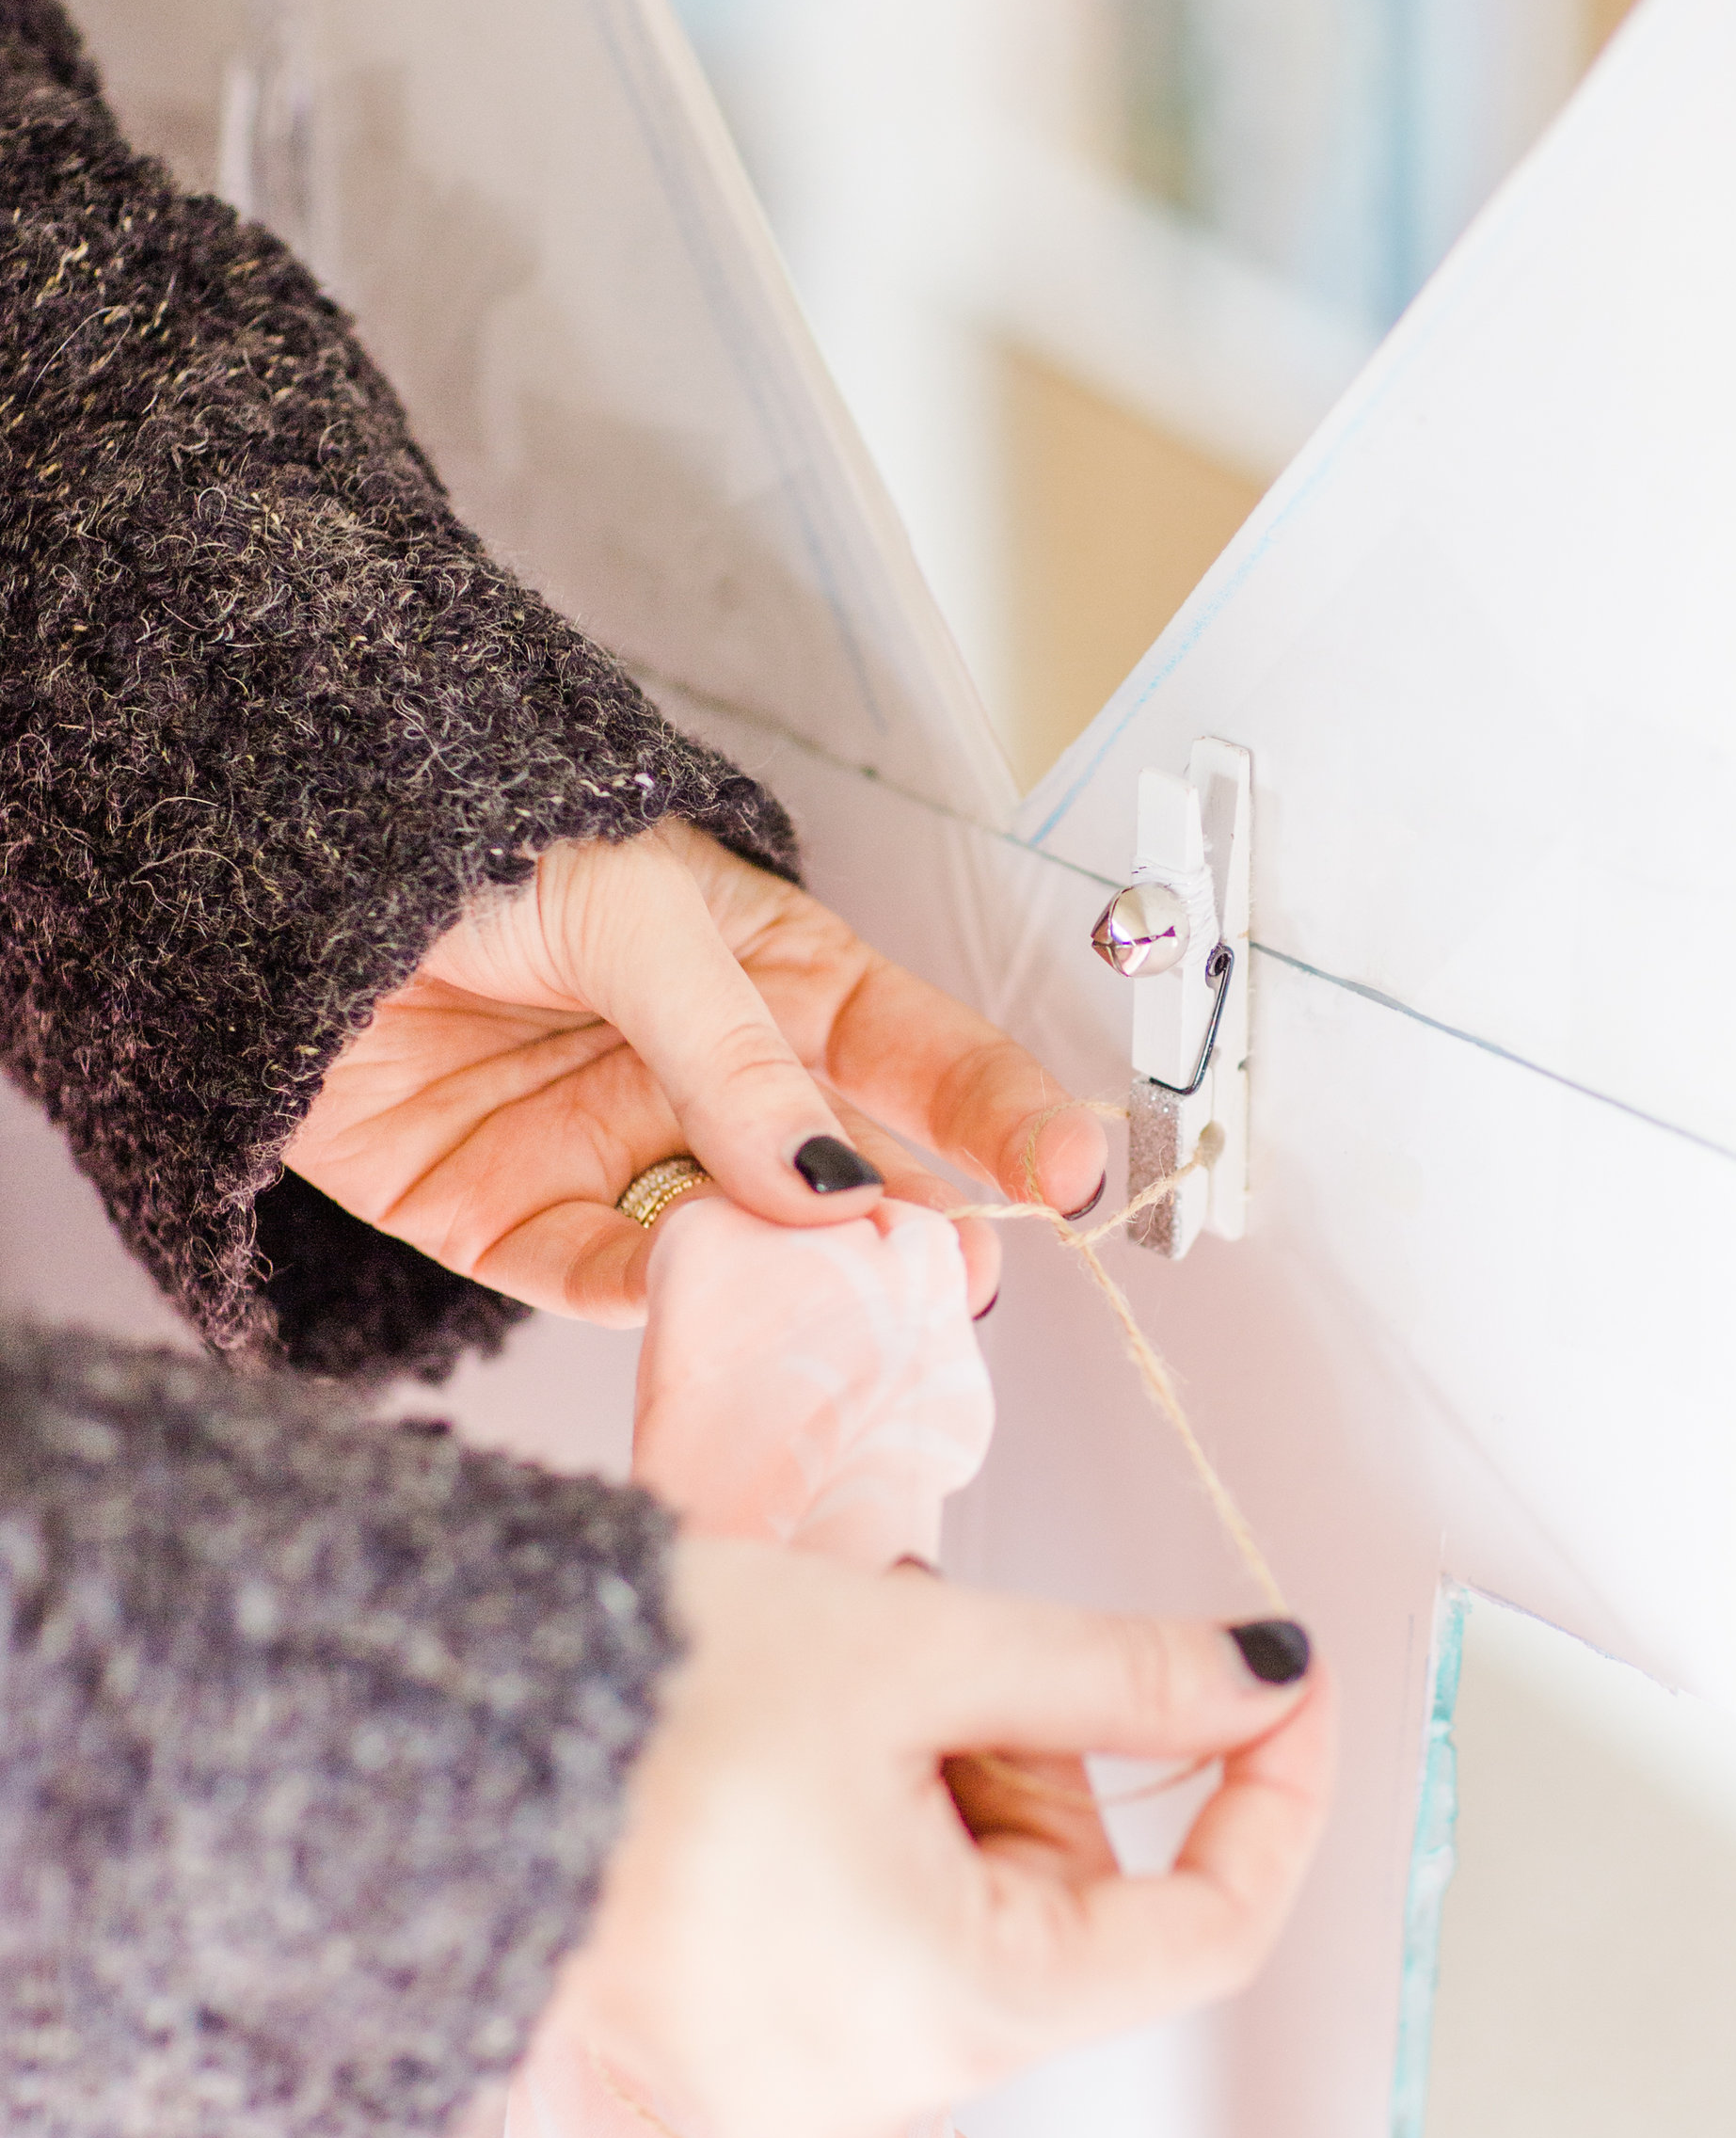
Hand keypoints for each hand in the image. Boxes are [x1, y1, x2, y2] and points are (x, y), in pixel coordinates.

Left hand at [285, 820, 1106, 1320]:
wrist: (257, 861)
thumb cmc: (463, 834)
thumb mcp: (632, 912)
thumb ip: (732, 1053)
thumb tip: (833, 1184)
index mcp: (769, 972)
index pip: (919, 1054)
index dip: (1003, 1114)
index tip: (1076, 1177)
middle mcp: (711, 1076)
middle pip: (846, 1178)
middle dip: (914, 1233)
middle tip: (961, 1277)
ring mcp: (620, 1153)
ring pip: (741, 1249)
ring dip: (790, 1283)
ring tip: (838, 1302)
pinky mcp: (514, 1223)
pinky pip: (605, 1281)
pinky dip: (656, 1299)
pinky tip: (697, 1291)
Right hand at [552, 1542, 1334, 2137]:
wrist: (418, 1733)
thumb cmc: (655, 1692)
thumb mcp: (924, 1652)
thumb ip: (1122, 1673)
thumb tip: (1265, 1675)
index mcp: (960, 2010)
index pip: (1207, 1930)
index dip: (1269, 1794)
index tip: (1282, 1682)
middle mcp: (883, 2086)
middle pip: (1070, 1907)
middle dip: (1044, 1752)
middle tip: (945, 1632)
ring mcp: (792, 2080)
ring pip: (973, 1908)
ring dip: (952, 1771)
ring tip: (844, 1664)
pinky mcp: (722, 2046)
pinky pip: (872, 1935)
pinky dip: (876, 1826)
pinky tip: (797, 1730)